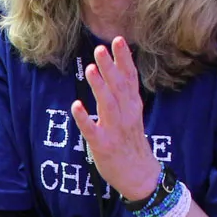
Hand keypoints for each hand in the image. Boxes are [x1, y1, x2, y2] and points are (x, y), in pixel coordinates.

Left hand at [71, 37, 161, 201]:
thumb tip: (117, 68)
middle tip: (100, 48)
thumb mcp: (133, 114)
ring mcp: (114, 130)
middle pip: (118, 87)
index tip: (118, 40)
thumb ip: (125, 93)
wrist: (140, 175)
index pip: (129, 78)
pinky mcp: (103, 146)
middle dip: (109, 67)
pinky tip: (76, 106)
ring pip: (107, 105)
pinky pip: (92, 131)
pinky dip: (84, 119)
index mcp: (133, 106)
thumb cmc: (132, 142)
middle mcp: (126, 115)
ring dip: (99, 87)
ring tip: (90, 69)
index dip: (124, 59)